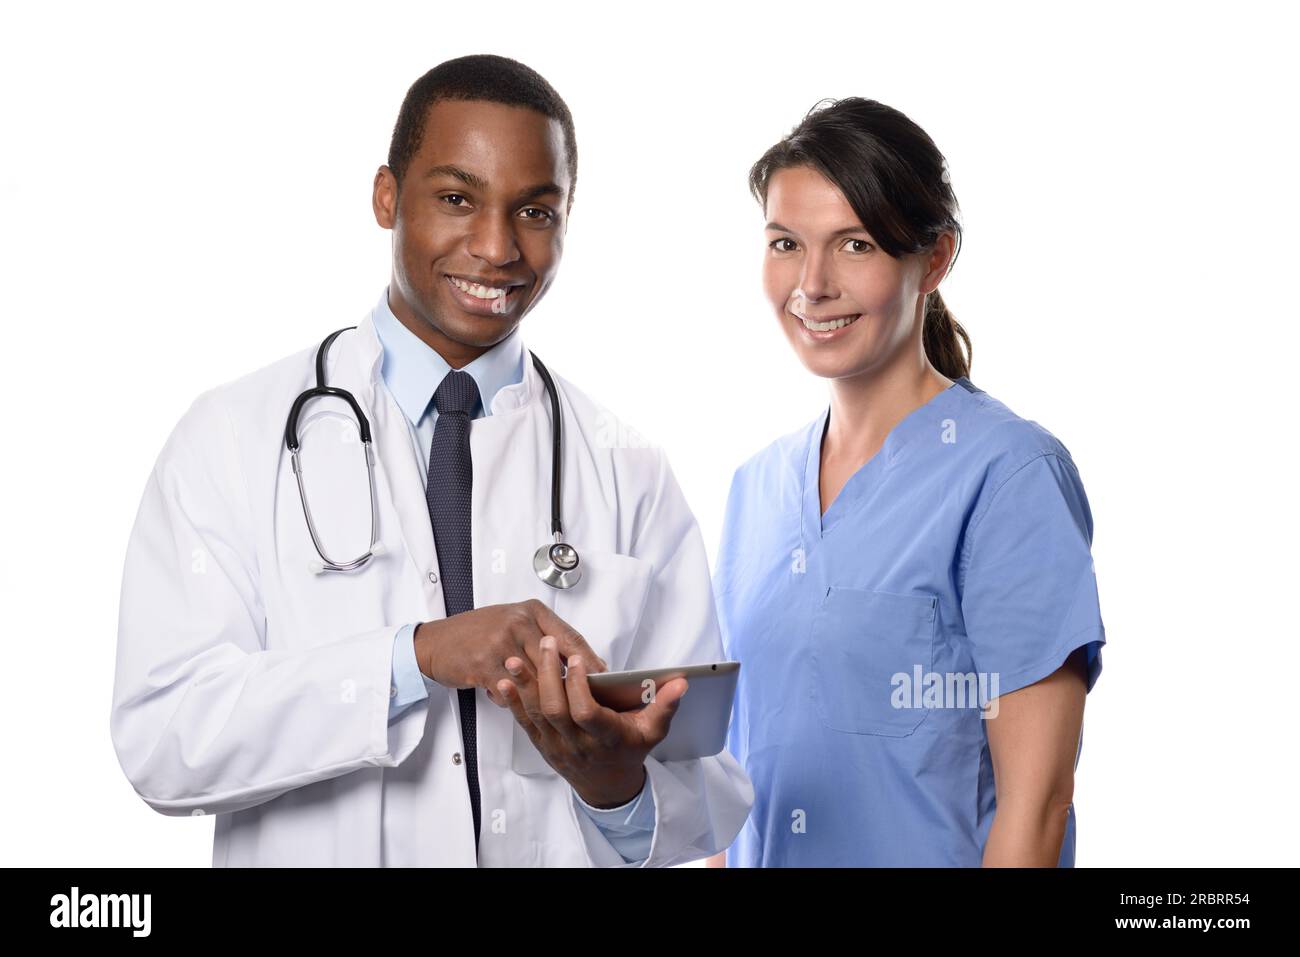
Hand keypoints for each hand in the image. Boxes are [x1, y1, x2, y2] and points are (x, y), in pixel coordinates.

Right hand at [414, 599, 608, 706]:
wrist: (437, 643)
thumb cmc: (478, 633)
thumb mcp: (513, 622)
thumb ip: (543, 637)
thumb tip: (579, 661)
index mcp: (531, 611)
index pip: (570, 637)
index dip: (589, 661)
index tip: (604, 678)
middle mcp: (519, 623)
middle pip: (556, 661)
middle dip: (570, 684)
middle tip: (585, 700)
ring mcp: (502, 643)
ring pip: (535, 679)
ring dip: (538, 695)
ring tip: (546, 705)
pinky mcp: (486, 665)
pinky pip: (512, 691)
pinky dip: (512, 698)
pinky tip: (507, 696)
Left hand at [497, 635, 687, 807]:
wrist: (607, 785)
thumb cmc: (629, 750)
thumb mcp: (653, 731)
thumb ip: (666, 706)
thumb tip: (682, 683)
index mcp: (606, 738)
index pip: (586, 713)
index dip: (579, 687)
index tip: (579, 661)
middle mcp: (578, 744)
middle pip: (555, 710)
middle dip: (548, 675)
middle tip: (548, 644)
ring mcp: (556, 746)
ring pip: (535, 715)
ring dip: (524, 686)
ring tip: (515, 658)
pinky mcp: (542, 745)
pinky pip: (524, 723)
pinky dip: (513, 702)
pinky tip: (503, 682)